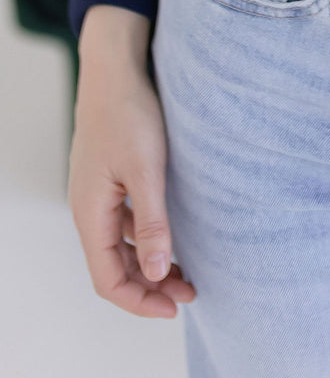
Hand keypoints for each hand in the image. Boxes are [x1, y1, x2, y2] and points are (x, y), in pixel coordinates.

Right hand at [68, 6, 195, 317]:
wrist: (116, 69)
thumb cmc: (130, 114)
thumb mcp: (146, 169)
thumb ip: (151, 222)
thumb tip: (157, 273)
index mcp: (91, 213)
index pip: (108, 280)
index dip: (139, 302)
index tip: (175, 308)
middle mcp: (90, 209)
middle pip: (114, 268)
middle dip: (149, 288)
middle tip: (190, 294)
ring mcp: (99, 195)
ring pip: (121, 247)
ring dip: (150, 265)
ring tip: (187, 273)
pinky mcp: (112, 179)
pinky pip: (126, 223)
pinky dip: (147, 238)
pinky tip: (174, 236)